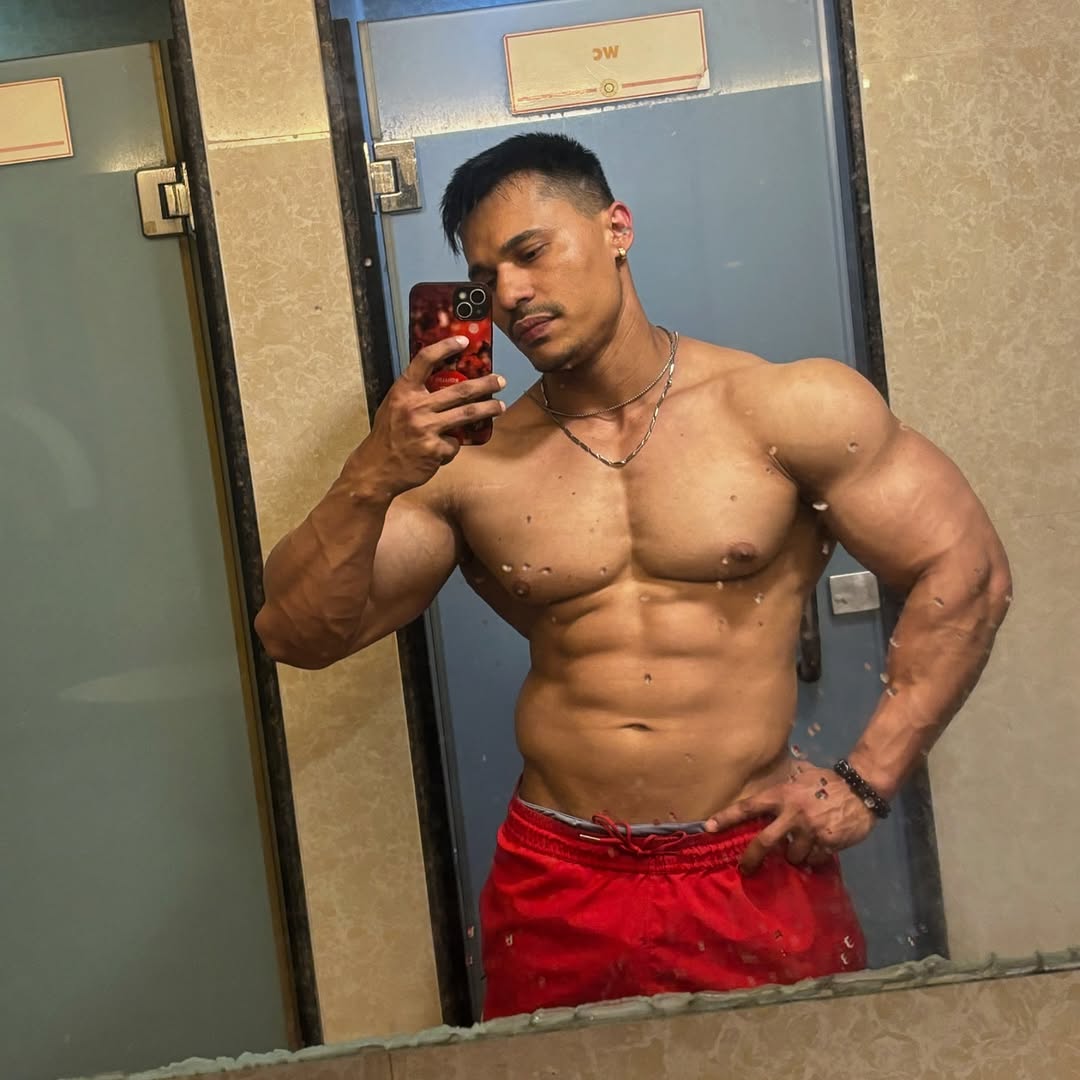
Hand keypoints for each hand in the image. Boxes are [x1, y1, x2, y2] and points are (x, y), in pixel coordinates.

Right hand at [366, 335, 505, 493]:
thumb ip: (415, 394)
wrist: (376, 468)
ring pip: (467, 414)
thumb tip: (445, 382)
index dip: (445, 346)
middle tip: (500, 381)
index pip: (424, 360)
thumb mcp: (394, 406)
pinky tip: (442, 449)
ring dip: (488, 409)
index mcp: (403, 391)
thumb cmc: (388, 435)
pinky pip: (455, 444)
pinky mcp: (435, 449)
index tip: (463, 340)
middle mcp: (415, 406)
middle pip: (460, 390)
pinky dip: (453, 445)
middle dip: (485, 384)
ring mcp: (426, 428)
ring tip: (500, 407)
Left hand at [704, 763, 877, 874]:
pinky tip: (821, 846)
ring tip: (803, 845)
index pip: (748, 806)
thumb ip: (785, 787)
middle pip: (764, 842)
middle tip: (744, 869)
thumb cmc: (828, 781)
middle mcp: (792, 814)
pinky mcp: (827, 844)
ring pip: (792, 856)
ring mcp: (810, 831)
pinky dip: (814, 857)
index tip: (708, 827)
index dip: (727, 817)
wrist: (861, 790)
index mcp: (782, 795)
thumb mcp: (802, 776)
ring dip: (794, 855)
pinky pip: (813, 859)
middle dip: (751, 858)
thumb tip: (770, 791)